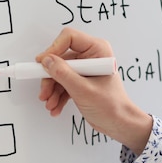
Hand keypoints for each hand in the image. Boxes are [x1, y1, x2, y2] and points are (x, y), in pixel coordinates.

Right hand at [36, 27, 151, 154]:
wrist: (119, 124)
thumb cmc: (112, 106)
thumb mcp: (83, 89)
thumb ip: (63, 74)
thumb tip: (47, 61)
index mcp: (98, 50)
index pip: (69, 38)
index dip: (53, 49)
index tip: (42, 63)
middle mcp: (91, 57)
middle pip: (60, 58)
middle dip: (50, 77)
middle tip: (44, 91)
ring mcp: (85, 69)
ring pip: (59, 72)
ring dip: (52, 90)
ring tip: (50, 104)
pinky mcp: (81, 81)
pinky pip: (63, 83)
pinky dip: (57, 95)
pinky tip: (56, 107)